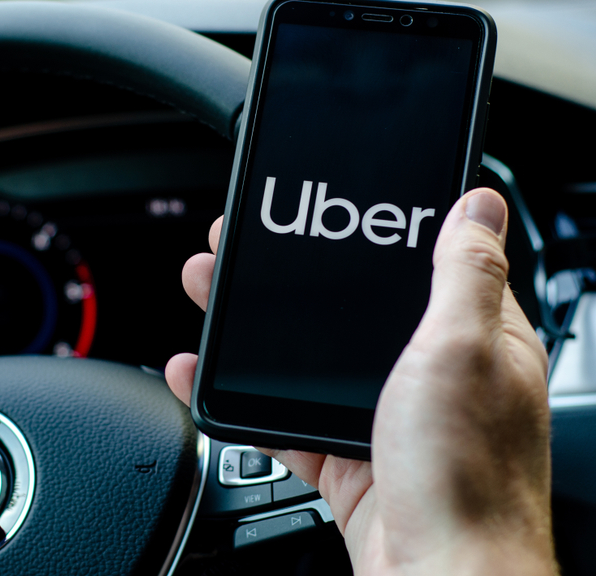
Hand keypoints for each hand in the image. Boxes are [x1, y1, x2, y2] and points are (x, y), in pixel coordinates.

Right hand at [165, 189, 556, 574]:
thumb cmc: (468, 479)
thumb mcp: (464, 352)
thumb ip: (465, 275)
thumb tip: (479, 203)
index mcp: (473, 341)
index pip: (418, 264)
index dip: (366, 232)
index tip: (320, 208)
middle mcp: (430, 377)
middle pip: (347, 312)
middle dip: (287, 279)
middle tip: (238, 249)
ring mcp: (384, 419)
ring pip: (307, 362)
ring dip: (252, 331)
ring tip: (208, 294)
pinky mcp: (347, 459)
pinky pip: (282, 418)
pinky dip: (238, 400)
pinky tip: (203, 376)